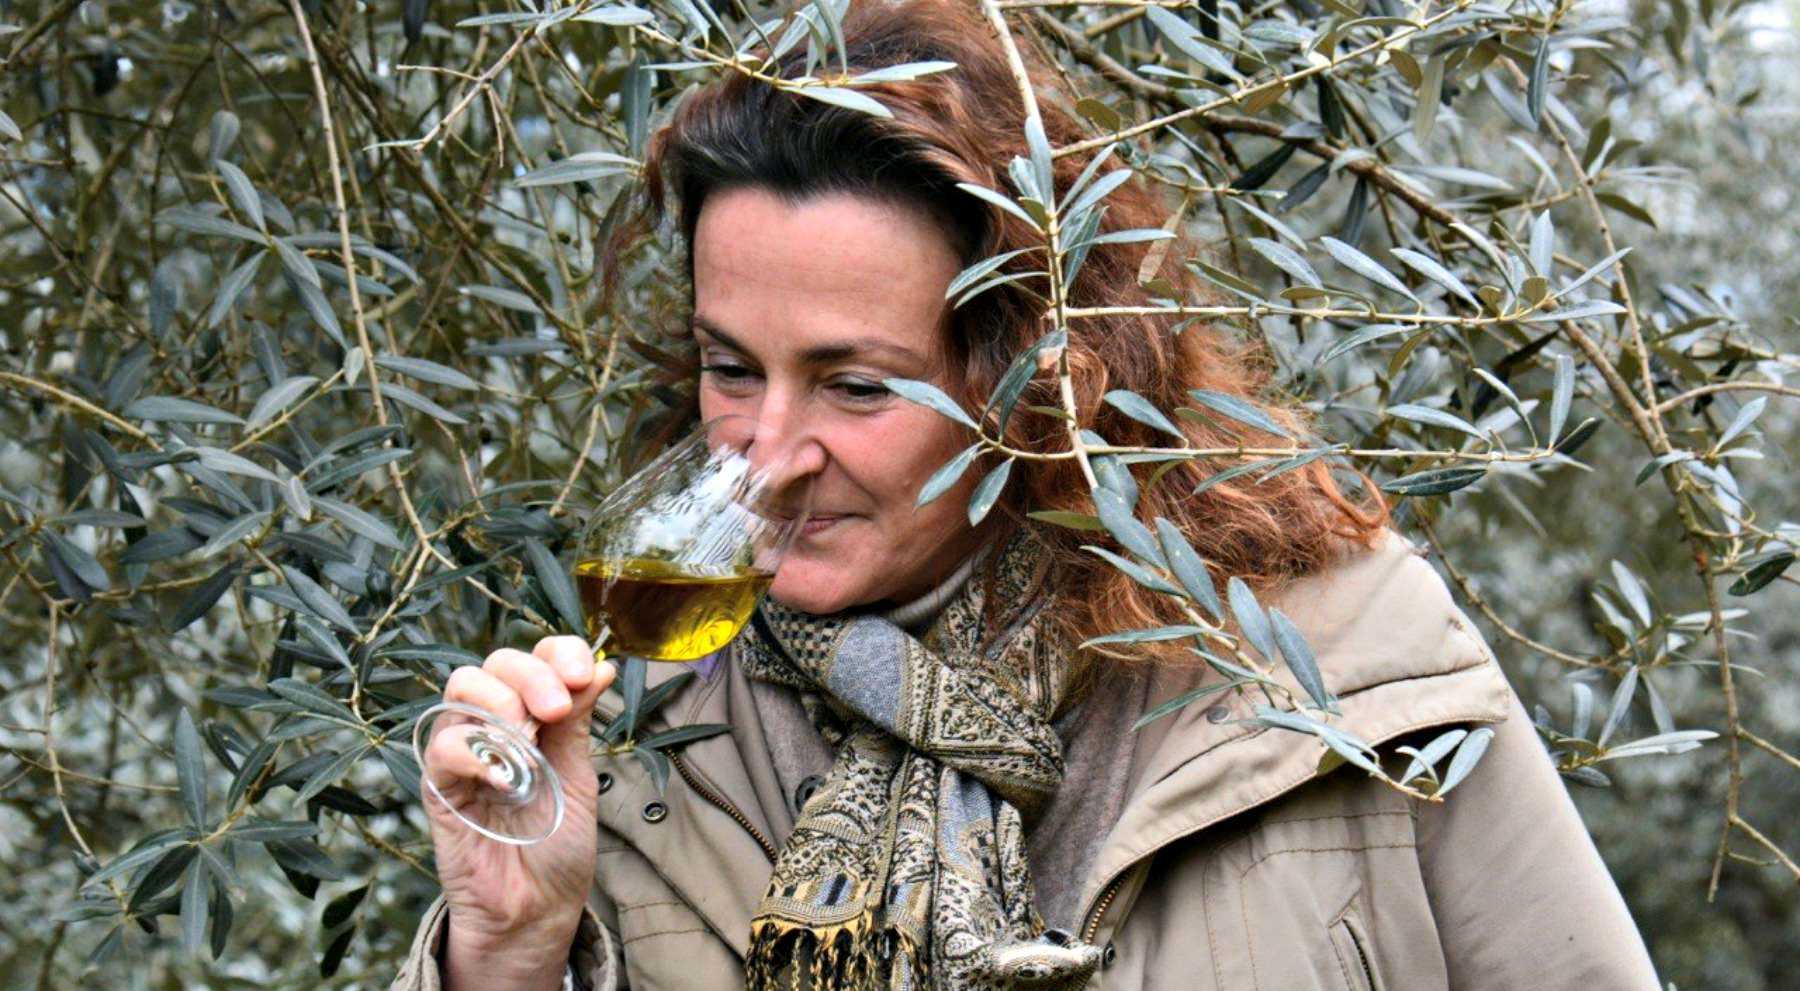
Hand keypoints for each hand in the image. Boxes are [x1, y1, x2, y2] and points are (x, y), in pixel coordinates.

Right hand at [423, 636, 613, 988]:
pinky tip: (508, 778)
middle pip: (495, 662)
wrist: (538, 908)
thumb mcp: (579, 773)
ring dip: (503, 702)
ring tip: (530, 741)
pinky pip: (443, 746)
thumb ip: (580, 722)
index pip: (536, 655)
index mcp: (533, 714)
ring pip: (462, 688)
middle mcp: (493, 724)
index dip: (559, 652)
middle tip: (559, 709)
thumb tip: (601, 666)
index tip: (585, 674)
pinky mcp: (440, 788)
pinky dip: (477, 752)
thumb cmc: (556, 842)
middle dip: (533, 674)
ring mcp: (463, 752)